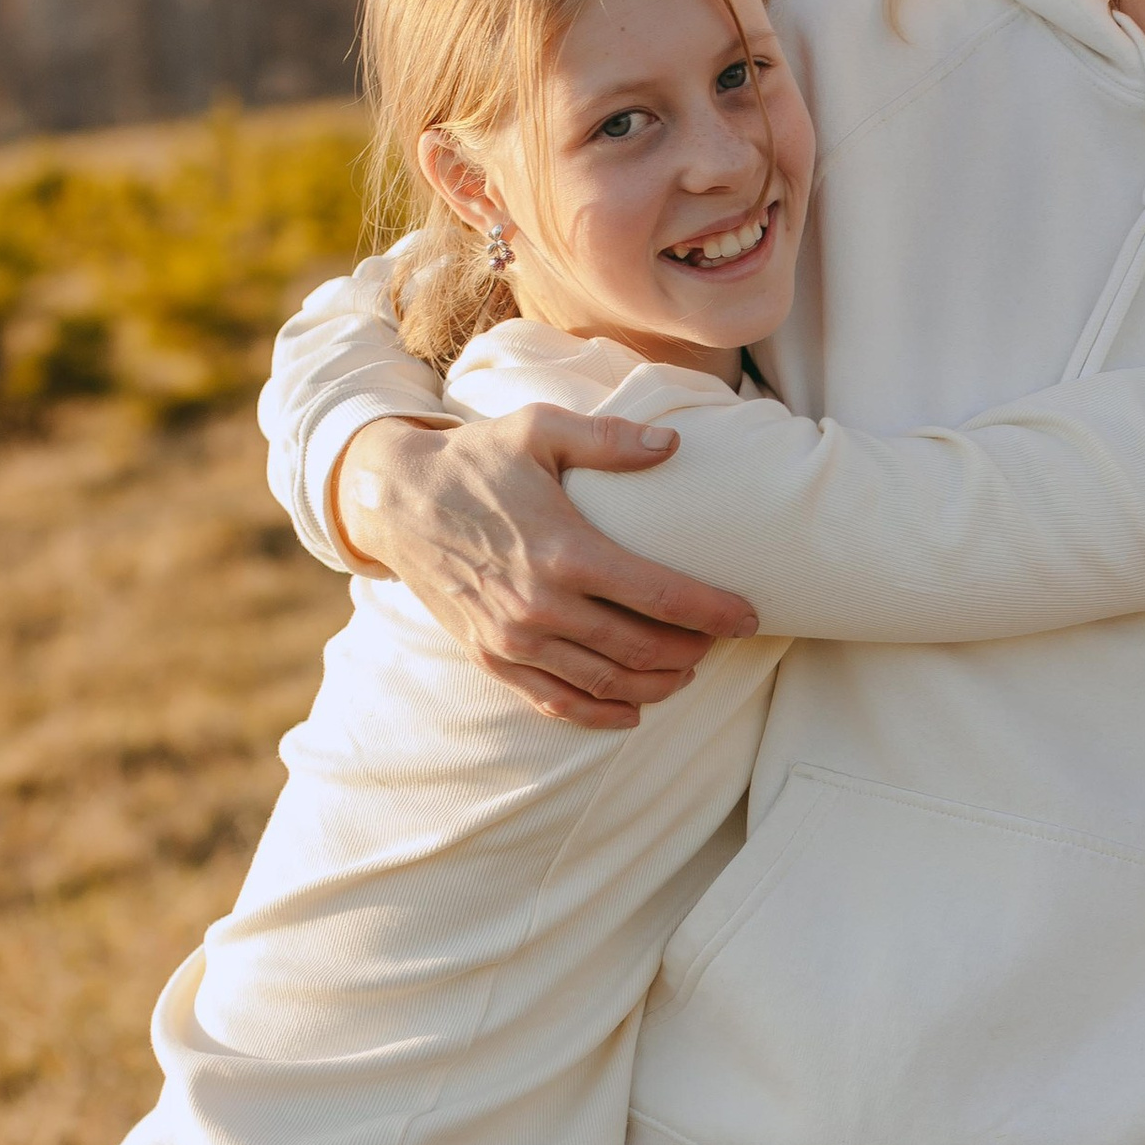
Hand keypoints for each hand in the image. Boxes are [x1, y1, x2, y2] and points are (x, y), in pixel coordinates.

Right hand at [335, 413, 758, 729]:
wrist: (396, 501)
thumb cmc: (476, 461)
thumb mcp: (538, 430)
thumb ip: (608, 439)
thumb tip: (672, 446)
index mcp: (564, 550)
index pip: (660, 595)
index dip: (713, 612)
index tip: (748, 616)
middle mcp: (541, 605)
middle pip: (641, 649)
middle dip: (692, 650)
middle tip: (719, 639)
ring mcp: (514, 639)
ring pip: (605, 684)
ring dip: (656, 685)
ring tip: (687, 670)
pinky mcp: (491, 657)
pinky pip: (554, 703)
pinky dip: (600, 714)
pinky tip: (632, 708)